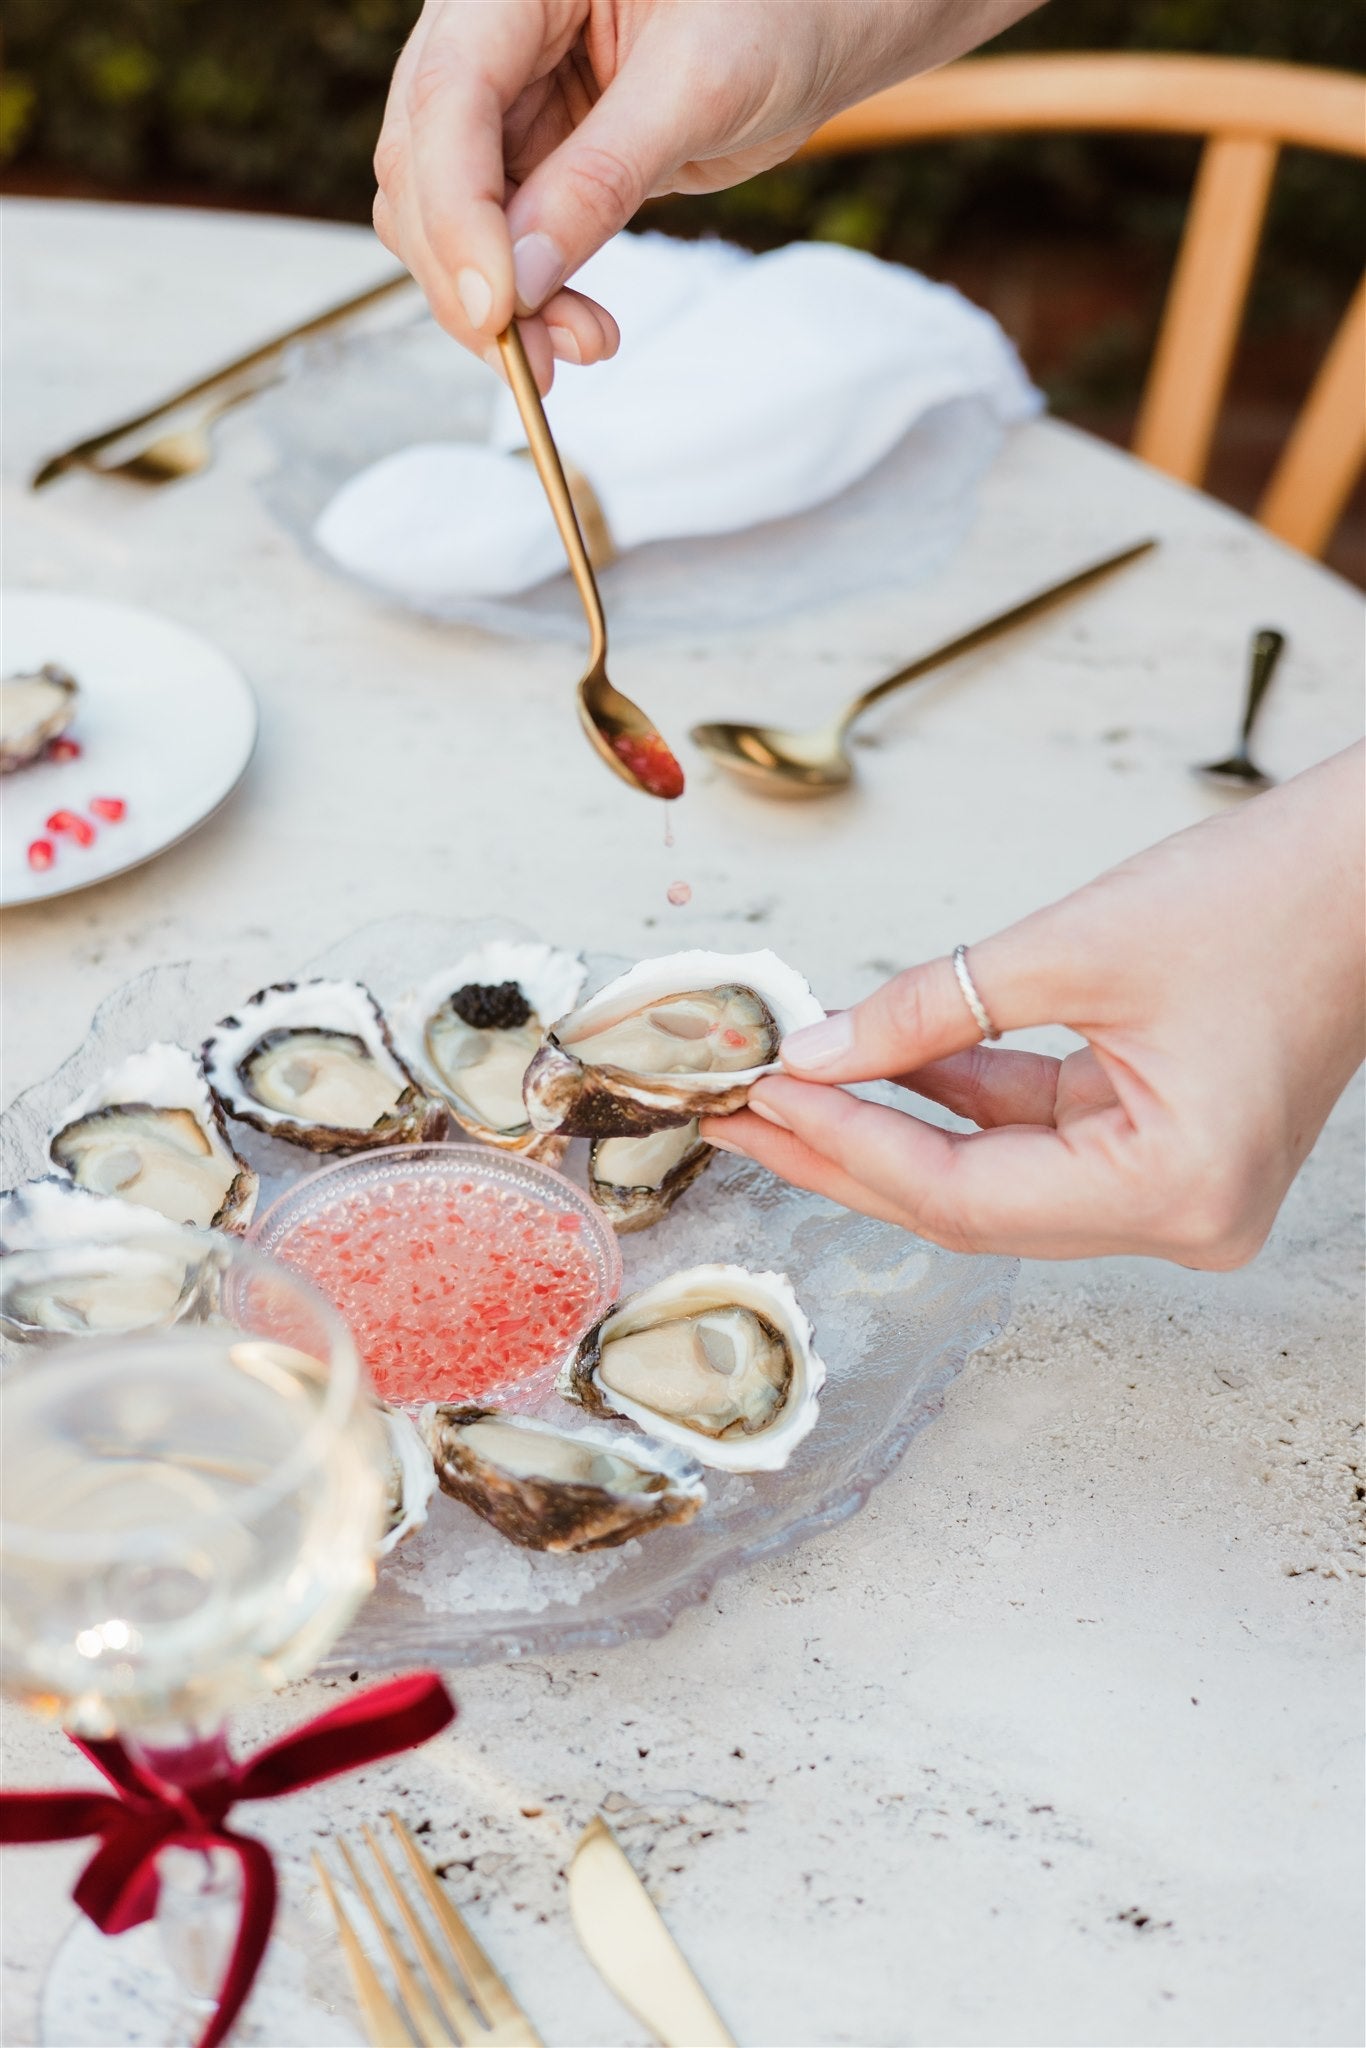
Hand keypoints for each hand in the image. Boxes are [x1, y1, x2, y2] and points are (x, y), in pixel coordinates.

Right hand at [373, 0, 1039, 388]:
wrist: (817, 20)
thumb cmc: (778, 10)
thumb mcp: (700, 86)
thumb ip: (602, 177)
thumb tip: (518, 281)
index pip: (446, 97)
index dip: (457, 212)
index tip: (495, 310)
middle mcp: (488, 29)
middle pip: (423, 165)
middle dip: (467, 274)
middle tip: (533, 361)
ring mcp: (502, 94)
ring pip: (446, 215)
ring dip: (497, 301)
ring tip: (583, 348)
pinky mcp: (531, 151)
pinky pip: (497, 238)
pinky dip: (528, 296)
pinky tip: (580, 329)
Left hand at [701, 744, 1364, 1267]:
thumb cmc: (1271, 895)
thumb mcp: (1073, 946)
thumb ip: (931, 1009)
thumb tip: (815, 1052)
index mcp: (1174, 1190)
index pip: (963, 1193)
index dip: (848, 1145)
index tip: (759, 1097)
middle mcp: (1181, 1219)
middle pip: (970, 1204)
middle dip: (850, 1151)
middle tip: (742, 1110)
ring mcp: (1173, 1191)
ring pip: (993, 1177)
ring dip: (892, 1125)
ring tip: (785, 1086)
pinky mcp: (1161, 1148)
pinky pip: (1034, 1137)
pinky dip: (956, 1100)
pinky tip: (872, 1065)